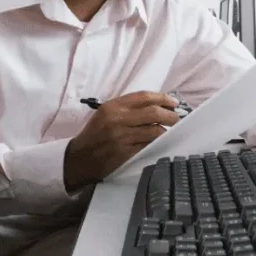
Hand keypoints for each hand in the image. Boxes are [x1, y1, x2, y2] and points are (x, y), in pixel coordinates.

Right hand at [65, 91, 179, 190]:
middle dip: (170, 115)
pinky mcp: (125, 153)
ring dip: (165, 131)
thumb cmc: (95, 134)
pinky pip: (148, 146)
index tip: (173, 102)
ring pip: (154, 130)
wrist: (79, 159)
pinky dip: (157, 143)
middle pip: (153, 112)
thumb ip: (127, 107)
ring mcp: (122, 137)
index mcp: (113, 106)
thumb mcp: (105, 114)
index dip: (162, 98)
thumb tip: (156, 104)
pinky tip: (159, 143)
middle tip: (176, 118)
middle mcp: (117, 119)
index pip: (144, 97)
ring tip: (169, 131)